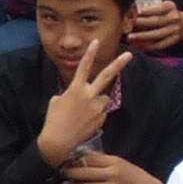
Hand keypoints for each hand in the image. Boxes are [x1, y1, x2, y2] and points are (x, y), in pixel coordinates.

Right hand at [39, 45, 127, 162]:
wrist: (59, 142)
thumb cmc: (53, 121)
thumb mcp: (57, 102)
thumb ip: (70, 94)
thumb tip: (79, 95)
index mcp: (75, 89)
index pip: (83, 67)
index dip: (90, 53)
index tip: (96, 41)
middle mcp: (88, 96)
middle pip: (106, 76)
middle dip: (118, 64)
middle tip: (129, 55)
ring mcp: (97, 108)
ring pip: (104, 98)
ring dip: (98, 101)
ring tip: (84, 113)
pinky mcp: (101, 119)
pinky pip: (102, 112)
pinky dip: (97, 114)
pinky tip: (86, 122)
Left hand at [60, 149, 159, 183]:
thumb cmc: (137, 178)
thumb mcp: (124, 165)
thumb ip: (107, 162)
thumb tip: (87, 158)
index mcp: (115, 162)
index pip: (91, 158)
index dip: (77, 159)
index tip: (67, 160)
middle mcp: (112, 173)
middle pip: (85, 172)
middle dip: (70, 172)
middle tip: (61, 172)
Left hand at [127, 0, 182, 51]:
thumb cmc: (168, 13)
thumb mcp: (163, 7)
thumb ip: (151, 9)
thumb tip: (132, 12)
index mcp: (170, 6)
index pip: (159, 8)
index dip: (148, 11)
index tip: (137, 12)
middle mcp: (174, 17)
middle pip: (157, 21)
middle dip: (142, 23)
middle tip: (129, 25)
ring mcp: (175, 30)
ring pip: (157, 34)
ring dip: (142, 36)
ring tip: (130, 37)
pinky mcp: (173, 39)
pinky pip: (160, 44)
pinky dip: (149, 46)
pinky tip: (139, 46)